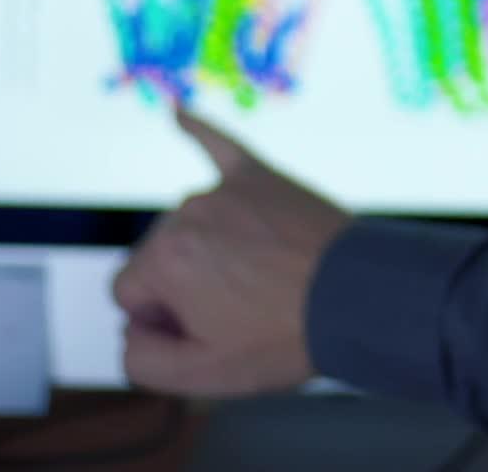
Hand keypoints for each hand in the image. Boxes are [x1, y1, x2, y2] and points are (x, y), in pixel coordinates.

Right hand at [112, 104, 352, 396]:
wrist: (358, 295)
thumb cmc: (283, 336)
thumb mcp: (202, 375)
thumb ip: (140, 359)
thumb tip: (131, 332)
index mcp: (162, 259)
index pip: (129, 294)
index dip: (162, 320)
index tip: (208, 330)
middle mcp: (185, 213)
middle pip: (158, 256)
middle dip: (185, 286)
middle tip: (244, 311)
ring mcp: (223, 190)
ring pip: (190, 224)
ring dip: (210, 250)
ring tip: (262, 277)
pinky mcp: (259, 176)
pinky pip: (220, 146)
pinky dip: (198, 130)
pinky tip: (177, 112)